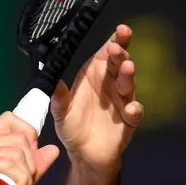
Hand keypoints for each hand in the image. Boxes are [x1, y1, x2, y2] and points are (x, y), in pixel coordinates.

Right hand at [0, 112, 60, 184]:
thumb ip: (34, 167)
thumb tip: (52, 149)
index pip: (11, 120)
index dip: (27, 136)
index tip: (27, 164)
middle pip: (20, 140)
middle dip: (29, 167)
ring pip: (17, 154)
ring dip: (24, 179)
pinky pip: (8, 164)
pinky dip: (17, 183)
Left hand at [52, 24, 143, 172]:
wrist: (84, 154)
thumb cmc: (73, 127)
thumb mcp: (60, 111)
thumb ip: (58, 96)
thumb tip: (51, 79)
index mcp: (94, 76)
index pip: (106, 54)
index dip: (115, 41)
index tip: (120, 30)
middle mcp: (110, 84)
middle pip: (119, 65)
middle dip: (120, 54)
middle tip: (117, 47)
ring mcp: (122, 101)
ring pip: (128, 84)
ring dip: (128, 75)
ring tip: (127, 67)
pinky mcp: (129, 120)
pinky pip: (135, 112)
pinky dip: (134, 109)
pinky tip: (129, 108)